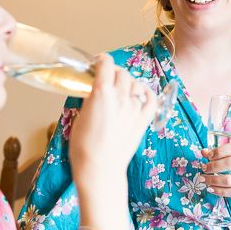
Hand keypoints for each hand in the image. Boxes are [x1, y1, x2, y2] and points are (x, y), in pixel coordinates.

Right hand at [70, 55, 155, 193]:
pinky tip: (139, 93)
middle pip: (121, 73)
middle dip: (113, 72)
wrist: (100, 168)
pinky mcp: (144, 119)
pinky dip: (146, 92)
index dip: (101, 60)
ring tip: (120, 90)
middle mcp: (122, 97)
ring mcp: (135, 107)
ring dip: (127, 83)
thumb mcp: (80, 116)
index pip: (106, 64)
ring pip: (135, 84)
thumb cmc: (83, 147)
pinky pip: (151, 97)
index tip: (98, 62)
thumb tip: (95, 91)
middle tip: (106, 78)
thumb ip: (90, 99)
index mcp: (102, 93)